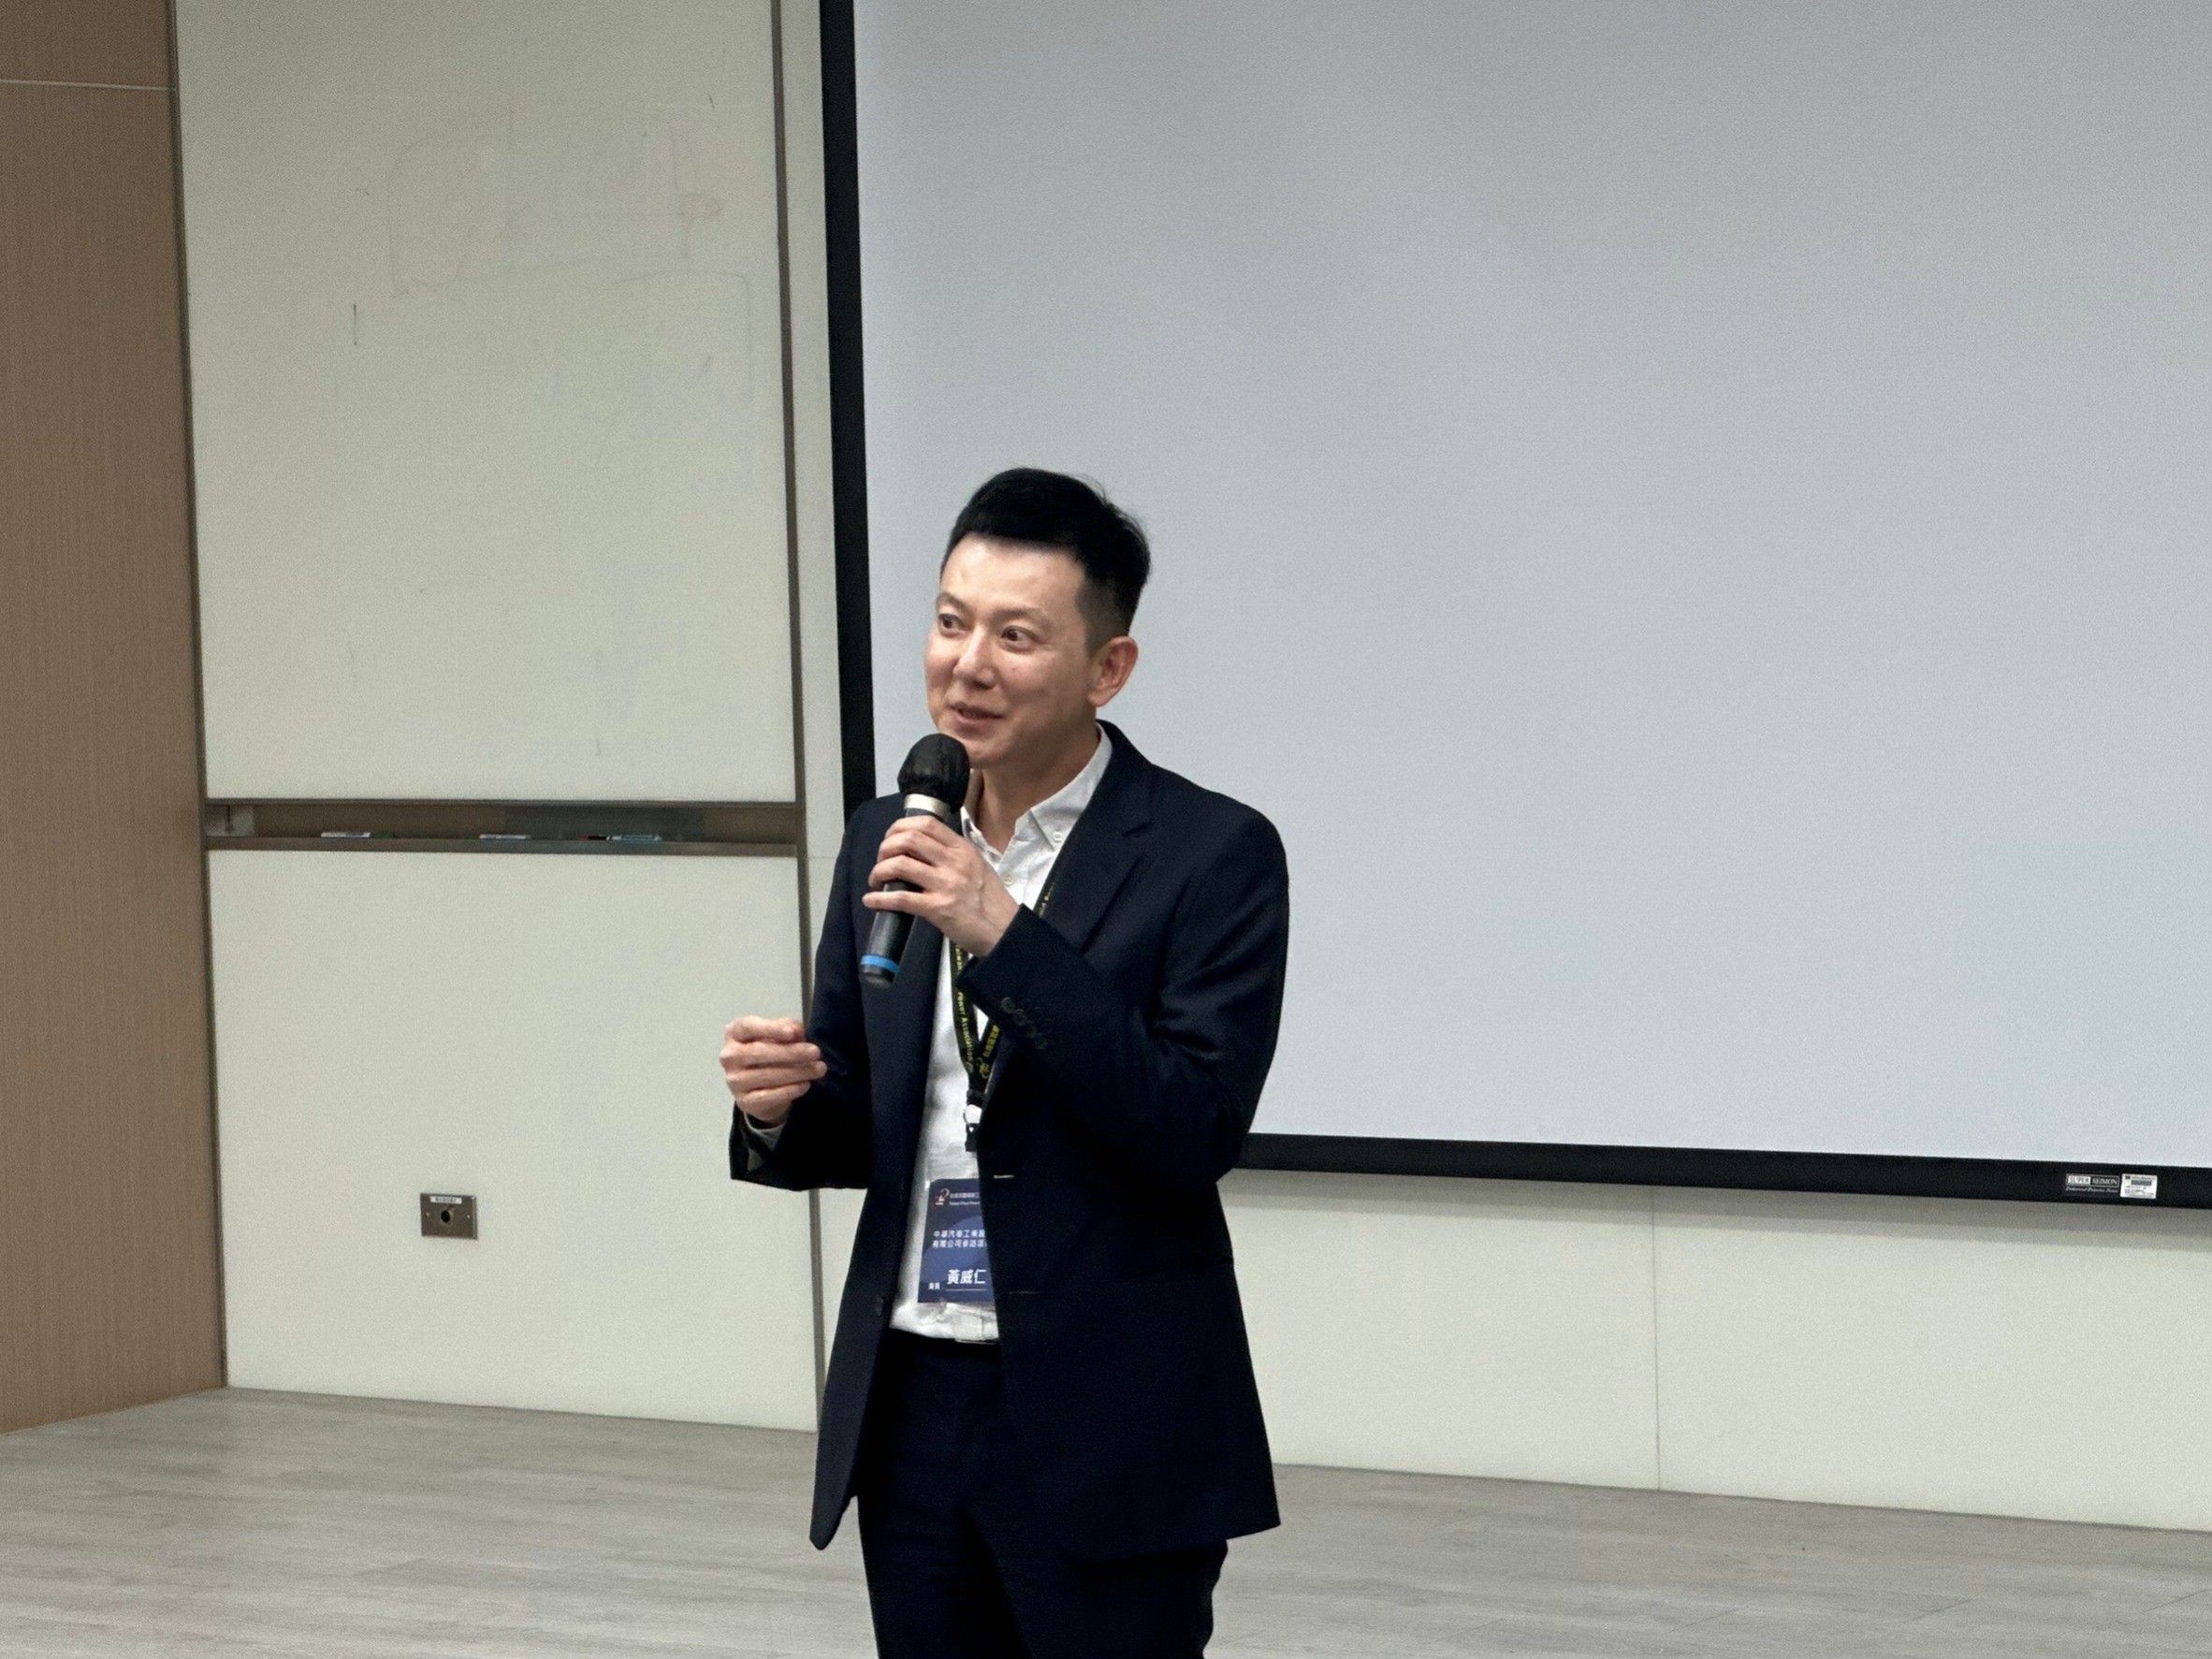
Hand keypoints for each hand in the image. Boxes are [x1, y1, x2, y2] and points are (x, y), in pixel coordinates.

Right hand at [720, 1015, 823, 1126]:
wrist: (761, 1088)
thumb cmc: (770, 1053)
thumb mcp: (780, 1035)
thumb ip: (789, 1028)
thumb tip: (796, 1032)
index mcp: (734, 1033)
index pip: (749, 1026)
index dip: (771, 1028)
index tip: (794, 1033)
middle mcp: (729, 1056)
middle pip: (759, 1051)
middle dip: (791, 1052)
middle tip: (816, 1052)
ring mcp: (734, 1081)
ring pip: (767, 1075)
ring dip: (797, 1072)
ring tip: (818, 1069)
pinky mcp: (744, 1101)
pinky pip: (768, 1096)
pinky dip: (789, 1091)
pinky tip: (805, 1084)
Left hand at [862, 815, 1019, 956]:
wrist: (1005, 931)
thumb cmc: (991, 901)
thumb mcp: (977, 867)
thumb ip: (953, 856)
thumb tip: (921, 851)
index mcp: (963, 850)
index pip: (927, 824)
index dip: (900, 827)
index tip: (890, 838)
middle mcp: (954, 862)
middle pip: (908, 840)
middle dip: (885, 848)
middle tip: (881, 861)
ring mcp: (946, 885)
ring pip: (900, 865)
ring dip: (879, 871)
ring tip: (876, 880)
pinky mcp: (938, 909)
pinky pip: (901, 899)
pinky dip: (879, 898)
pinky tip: (871, 900)